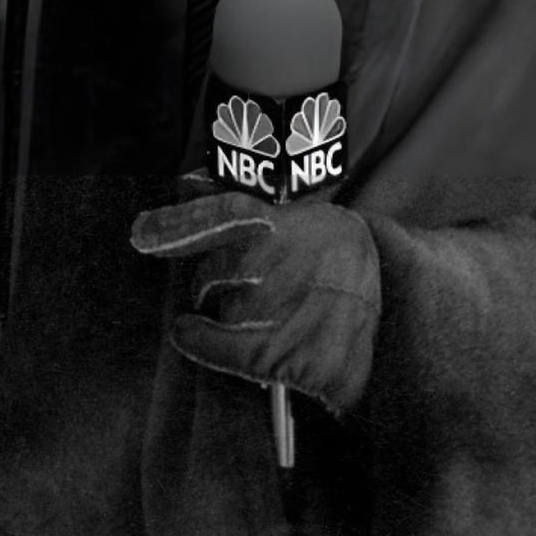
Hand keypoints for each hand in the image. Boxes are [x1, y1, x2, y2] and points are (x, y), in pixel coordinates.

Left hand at [130, 189, 380, 416]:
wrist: (394, 314)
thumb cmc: (336, 260)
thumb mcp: (301, 218)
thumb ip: (242, 204)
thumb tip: (187, 181)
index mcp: (281, 222)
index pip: (220, 214)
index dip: (177, 223)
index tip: (141, 233)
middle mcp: (275, 263)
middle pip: (209, 272)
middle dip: (212, 280)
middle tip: (239, 284)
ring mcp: (277, 309)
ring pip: (218, 309)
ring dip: (225, 311)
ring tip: (259, 310)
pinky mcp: (282, 353)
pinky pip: (219, 347)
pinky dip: (199, 340)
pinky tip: (190, 333)